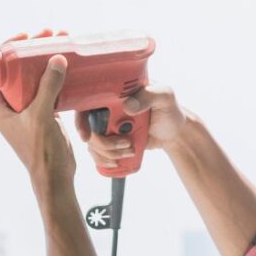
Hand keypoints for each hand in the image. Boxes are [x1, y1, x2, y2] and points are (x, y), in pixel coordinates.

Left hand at [0, 29, 74, 185]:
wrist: (55, 176)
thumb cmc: (40, 152)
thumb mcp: (41, 117)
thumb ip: (47, 88)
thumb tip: (56, 60)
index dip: (9, 49)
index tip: (25, 37)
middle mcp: (10, 105)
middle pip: (17, 69)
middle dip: (32, 51)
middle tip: (47, 36)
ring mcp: (27, 108)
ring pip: (34, 77)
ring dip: (46, 61)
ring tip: (60, 43)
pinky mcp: (43, 112)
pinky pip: (48, 88)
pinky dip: (56, 76)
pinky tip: (67, 64)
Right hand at [73, 83, 189, 168]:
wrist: (174, 132)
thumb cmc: (169, 109)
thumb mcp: (164, 97)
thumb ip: (149, 96)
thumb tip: (127, 105)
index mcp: (114, 93)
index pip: (87, 102)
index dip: (81, 120)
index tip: (87, 135)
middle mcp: (106, 109)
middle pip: (87, 127)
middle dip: (102, 142)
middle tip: (125, 144)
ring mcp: (107, 127)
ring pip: (92, 143)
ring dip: (107, 153)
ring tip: (129, 152)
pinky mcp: (111, 142)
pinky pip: (98, 153)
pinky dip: (103, 161)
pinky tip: (116, 162)